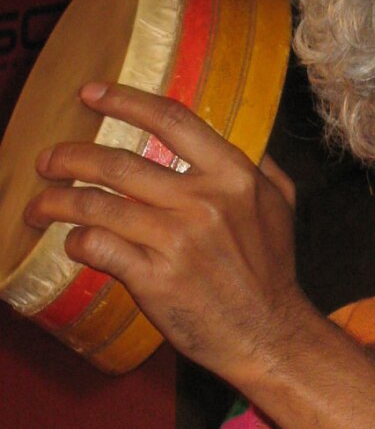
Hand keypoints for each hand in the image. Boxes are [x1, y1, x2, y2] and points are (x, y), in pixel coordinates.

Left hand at [24, 82, 302, 384]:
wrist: (269, 335)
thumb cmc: (272, 271)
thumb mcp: (282, 205)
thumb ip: (261, 164)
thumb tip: (244, 134)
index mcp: (233, 176)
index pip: (171, 120)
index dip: (124, 101)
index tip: (90, 94)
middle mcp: (203, 202)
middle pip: (118, 162)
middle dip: (70, 156)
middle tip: (47, 160)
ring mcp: (177, 241)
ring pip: (97, 204)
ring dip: (56, 200)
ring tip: (38, 204)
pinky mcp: (156, 279)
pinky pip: (98, 246)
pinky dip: (77, 241)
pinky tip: (73, 242)